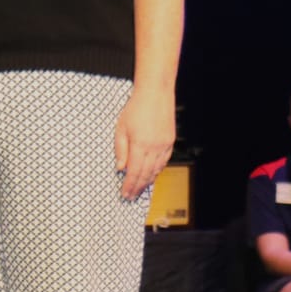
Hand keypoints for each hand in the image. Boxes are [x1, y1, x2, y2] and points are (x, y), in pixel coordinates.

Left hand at [113, 85, 174, 200]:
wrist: (155, 94)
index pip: (134, 172)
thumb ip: (120, 149)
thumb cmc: (135, 109)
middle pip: (146, 174)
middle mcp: (155, 147)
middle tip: (130, 197)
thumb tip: (120, 168)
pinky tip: (151, 175)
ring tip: (139, 189)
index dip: (129, 185)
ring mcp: (164, 145)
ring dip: (147, 181)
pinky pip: (164, 161)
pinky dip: (157, 170)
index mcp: (140, 145)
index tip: (124, 193)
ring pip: (156, 169)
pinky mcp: (170, 142)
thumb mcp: (120, 128)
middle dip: (138, 187)